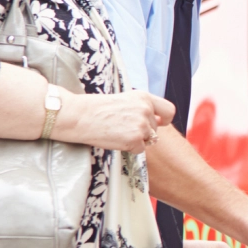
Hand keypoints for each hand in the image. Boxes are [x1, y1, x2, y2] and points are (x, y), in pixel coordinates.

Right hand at [55, 90, 175, 153]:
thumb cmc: (96, 108)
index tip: (159, 123)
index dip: (165, 119)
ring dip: (135, 139)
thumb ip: (141, 108)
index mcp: (144, 97)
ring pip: (148, 140)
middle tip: (121, 127)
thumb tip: (158, 122)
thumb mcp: (124, 100)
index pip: (169, 110)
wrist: (79, 116)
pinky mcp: (135, 139)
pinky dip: (128, 148)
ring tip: (117, 131)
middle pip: (155, 129)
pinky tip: (115, 138)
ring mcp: (142, 125)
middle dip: (142, 131)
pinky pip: (139, 149)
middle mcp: (146, 109)